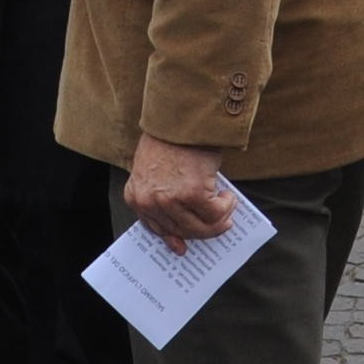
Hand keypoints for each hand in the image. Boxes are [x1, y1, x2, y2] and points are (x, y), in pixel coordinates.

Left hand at [124, 133, 234, 250]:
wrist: (179, 116)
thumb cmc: (169, 140)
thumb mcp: (155, 171)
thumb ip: (163, 199)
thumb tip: (180, 238)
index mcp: (135, 197)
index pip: (156, 229)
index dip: (174, 237)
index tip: (184, 246)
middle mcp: (150, 202)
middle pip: (181, 231)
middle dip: (205, 230)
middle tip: (222, 224)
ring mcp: (170, 199)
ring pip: (201, 227)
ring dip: (219, 219)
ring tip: (227, 207)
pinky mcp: (193, 193)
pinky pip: (216, 213)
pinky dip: (227, 206)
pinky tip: (228, 196)